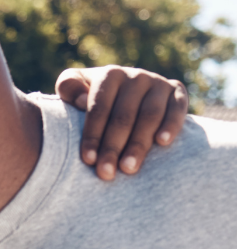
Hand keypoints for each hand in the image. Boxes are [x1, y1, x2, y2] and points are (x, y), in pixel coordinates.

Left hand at [55, 66, 187, 179]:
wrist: (124, 92)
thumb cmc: (90, 97)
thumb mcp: (72, 89)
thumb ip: (69, 88)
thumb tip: (82, 101)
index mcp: (109, 75)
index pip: (99, 107)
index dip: (93, 135)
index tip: (88, 160)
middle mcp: (135, 76)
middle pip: (124, 116)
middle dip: (113, 147)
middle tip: (106, 173)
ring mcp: (158, 83)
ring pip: (149, 115)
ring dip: (139, 143)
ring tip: (128, 168)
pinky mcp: (177, 92)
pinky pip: (178, 108)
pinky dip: (171, 124)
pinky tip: (163, 142)